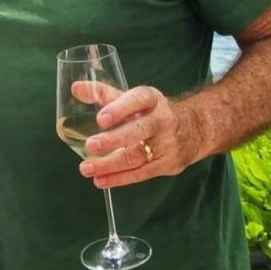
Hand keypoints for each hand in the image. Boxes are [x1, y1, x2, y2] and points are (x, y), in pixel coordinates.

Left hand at [77, 84, 202, 187]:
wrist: (195, 129)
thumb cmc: (153, 112)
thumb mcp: (135, 100)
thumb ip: (105, 95)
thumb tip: (75, 89)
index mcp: (152, 99)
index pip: (138, 100)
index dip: (120, 109)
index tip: (101, 118)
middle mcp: (162, 120)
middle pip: (138, 130)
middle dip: (114, 140)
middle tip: (90, 145)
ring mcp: (167, 144)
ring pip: (137, 156)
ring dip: (110, 164)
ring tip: (87, 168)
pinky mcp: (167, 164)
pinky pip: (141, 174)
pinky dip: (119, 178)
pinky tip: (100, 180)